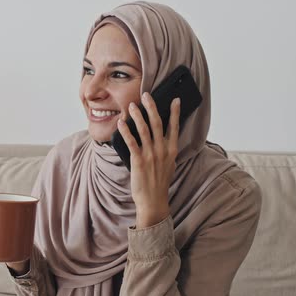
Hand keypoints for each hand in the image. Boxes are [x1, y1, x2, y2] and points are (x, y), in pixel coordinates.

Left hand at [117, 93, 179, 227]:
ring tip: (132, 105)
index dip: (174, 113)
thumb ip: (166, 151)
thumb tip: (162, 138)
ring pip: (144, 129)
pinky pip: (131, 142)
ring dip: (137, 115)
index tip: (174, 100)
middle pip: (157, 123)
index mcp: (171, 150)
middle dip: (152, 107)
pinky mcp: (139, 161)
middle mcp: (162, 150)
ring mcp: (151, 155)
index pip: (174, 127)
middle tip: (146, 95)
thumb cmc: (159, 183)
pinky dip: (126, 131)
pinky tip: (121, 123)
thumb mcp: (168, 165)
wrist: (153, 201)